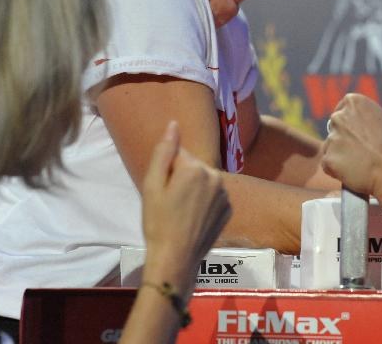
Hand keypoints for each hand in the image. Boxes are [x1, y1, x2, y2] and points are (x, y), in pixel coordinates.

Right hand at [140, 121, 231, 294]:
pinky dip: (205, 204)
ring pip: (204, 182)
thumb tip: (173, 124)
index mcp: (196, 168)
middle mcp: (216, 177)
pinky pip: (214, 197)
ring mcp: (225, 194)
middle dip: (181, 179)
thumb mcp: (152, 185)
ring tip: (181, 213)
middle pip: (193, 167)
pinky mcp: (229, 209)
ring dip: (193, 191)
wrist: (176, 258)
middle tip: (169, 204)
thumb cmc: (158, 222)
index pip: (178, 155)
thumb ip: (164, 151)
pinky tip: (193, 220)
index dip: (166, 171)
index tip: (162, 191)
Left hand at [321, 94, 381, 198]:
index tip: (361, 137)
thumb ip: (360, 116)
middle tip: (361, 152)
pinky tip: (355, 172)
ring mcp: (332, 138)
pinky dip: (337, 171)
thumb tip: (347, 121)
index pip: (342, 112)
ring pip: (330, 148)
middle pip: (334, 129)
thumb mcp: (379, 118)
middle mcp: (338, 116)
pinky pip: (328, 165)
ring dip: (340, 156)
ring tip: (361, 163)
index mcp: (353, 102)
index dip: (350, 126)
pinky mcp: (328, 159)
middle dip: (343, 140)